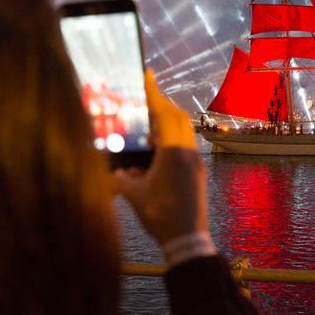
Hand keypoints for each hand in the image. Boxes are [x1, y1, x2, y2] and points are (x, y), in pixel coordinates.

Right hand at [114, 69, 207, 245]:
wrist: (188, 240)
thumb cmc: (161, 216)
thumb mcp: (135, 196)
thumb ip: (122, 180)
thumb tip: (115, 173)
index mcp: (173, 152)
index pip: (163, 114)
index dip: (154, 93)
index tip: (148, 75)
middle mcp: (188, 152)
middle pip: (178, 118)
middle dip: (163, 105)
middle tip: (147, 97)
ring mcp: (196, 162)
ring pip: (184, 132)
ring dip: (168, 123)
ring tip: (149, 125)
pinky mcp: (199, 173)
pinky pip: (186, 146)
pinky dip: (172, 140)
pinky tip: (158, 151)